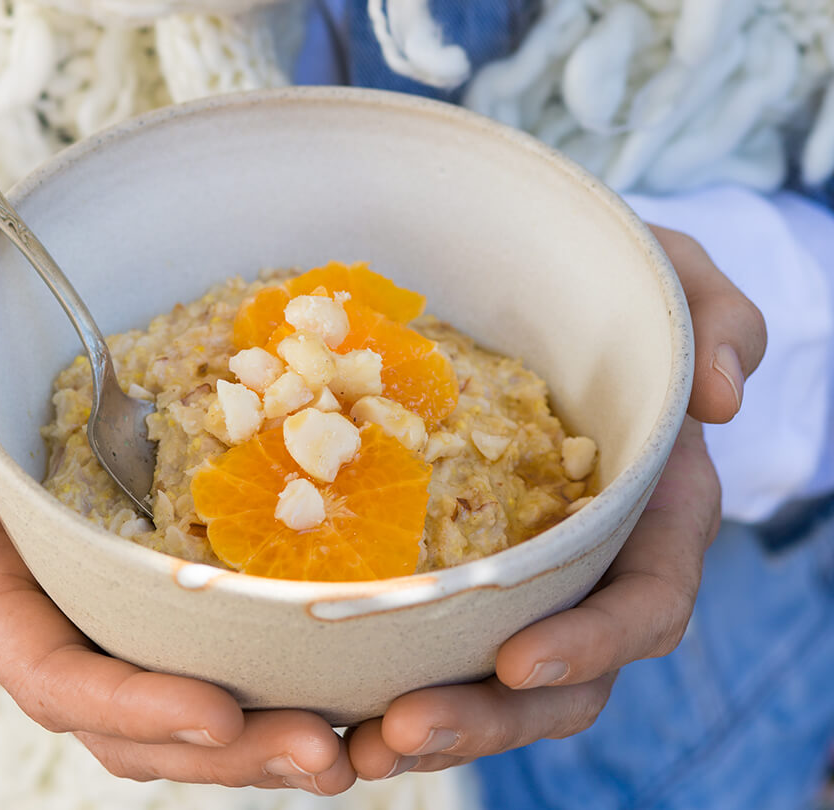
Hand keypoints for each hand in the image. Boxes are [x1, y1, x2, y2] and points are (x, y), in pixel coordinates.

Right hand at [0, 234, 355, 794]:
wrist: (7, 323)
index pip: (50, 674)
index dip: (131, 705)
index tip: (219, 712)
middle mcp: (46, 614)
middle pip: (124, 723)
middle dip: (219, 752)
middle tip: (318, 755)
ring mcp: (104, 606)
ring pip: (171, 712)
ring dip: (255, 744)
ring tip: (342, 750)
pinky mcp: (154, 582)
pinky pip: (206, 650)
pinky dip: (264, 684)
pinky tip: (334, 691)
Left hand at [347, 226, 766, 779]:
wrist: (550, 314)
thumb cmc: (619, 300)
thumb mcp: (671, 282)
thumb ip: (716, 318)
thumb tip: (721, 393)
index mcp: (652, 519)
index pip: (645, 605)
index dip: (593, 644)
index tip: (517, 660)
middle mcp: (590, 568)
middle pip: (561, 681)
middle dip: (489, 717)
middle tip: (402, 728)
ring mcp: (525, 582)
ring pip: (492, 687)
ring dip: (430, 726)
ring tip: (352, 748)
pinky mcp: (460, 573)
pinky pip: (431, 646)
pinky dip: (386, 685)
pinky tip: (325, 709)